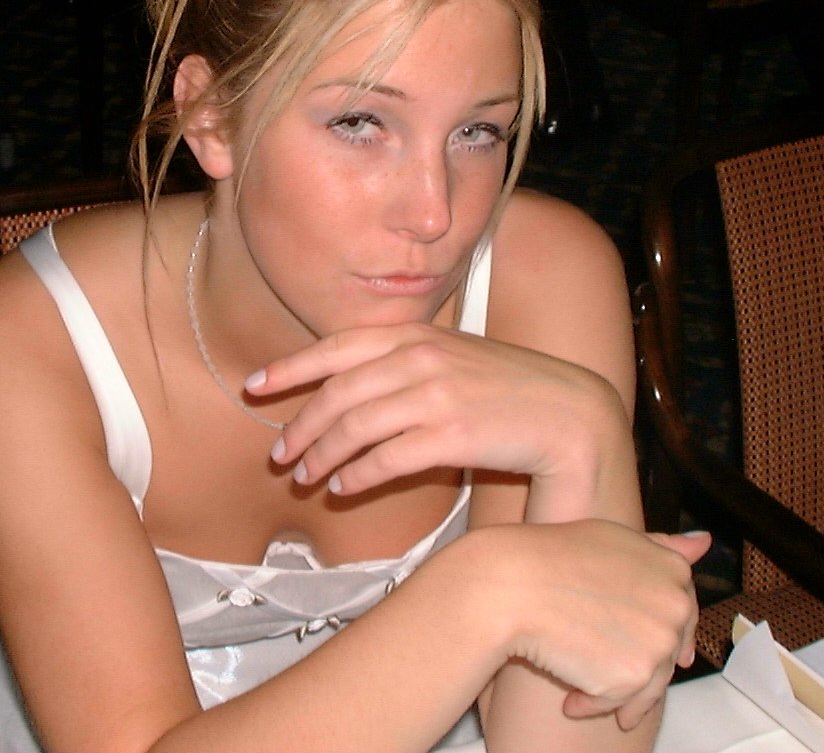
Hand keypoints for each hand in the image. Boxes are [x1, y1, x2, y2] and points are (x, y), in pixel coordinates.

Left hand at [254, 323, 623, 499]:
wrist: (567, 413)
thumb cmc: (505, 388)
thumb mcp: (451, 355)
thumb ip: (402, 360)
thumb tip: (345, 385)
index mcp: (416, 333)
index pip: (336, 347)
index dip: (290, 367)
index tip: (256, 386)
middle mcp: (420, 358)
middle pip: (337, 394)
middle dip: (300, 426)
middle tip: (279, 455)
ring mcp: (436, 395)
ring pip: (354, 429)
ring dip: (321, 457)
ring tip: (305, 478)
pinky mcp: (451, 436)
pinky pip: (385, 460)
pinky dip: (356, 477)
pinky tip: (343, 489)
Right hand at [490, 524, 709, 730]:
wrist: (514, 585)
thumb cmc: (552, 556)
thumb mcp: (613, 538)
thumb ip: (661, 547)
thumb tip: (703, 543)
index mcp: (673, 569)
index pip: (683, 613)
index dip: (659, 631)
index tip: (645, 646)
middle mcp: (676, 605)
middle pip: (666, 653)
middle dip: (637, 666)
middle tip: (601, 670)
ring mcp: (658, 642)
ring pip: (645, 684)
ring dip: (612, 691)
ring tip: (578, 689)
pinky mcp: (634, 676)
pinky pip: (619, 702)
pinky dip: (594, 705)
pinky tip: (570, 700)